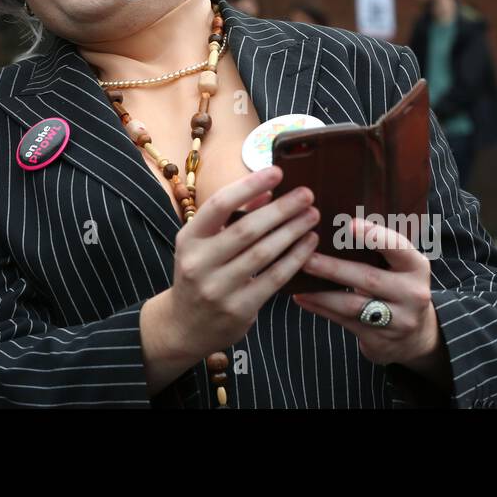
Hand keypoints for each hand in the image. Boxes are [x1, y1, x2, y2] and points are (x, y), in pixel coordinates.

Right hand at [150, 166, 320, 364]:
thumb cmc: (200, 273)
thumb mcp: (204, 243)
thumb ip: (232, 217)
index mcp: (189, 238)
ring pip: (263, 253)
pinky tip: (309, 244)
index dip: (249, 186)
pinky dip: (294, 258)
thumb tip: (266, 190)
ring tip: (312, 216)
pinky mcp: (238, 309)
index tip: (277, 171)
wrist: (185, 325)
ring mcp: (218, 288)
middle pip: (247, 229)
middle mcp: (199, 262)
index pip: (219, 205)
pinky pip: (274, 279)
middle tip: (307, 194)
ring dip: (292, 231)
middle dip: (281, 209)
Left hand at [292, 217, 448, 385]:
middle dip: (333, 268)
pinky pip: (344, 322)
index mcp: (416, 266)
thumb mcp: (401, 266)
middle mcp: (412, 293)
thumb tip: (336, 221)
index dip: (375, 236)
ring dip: (320, 292)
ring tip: (295, 278)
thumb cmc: (398, 285)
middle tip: (305, 257)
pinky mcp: (379, 340)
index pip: (398, 247)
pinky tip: (302, 297)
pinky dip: (320, 308)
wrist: (417, 335)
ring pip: (352, 305)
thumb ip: (379, 247)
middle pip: (368, 279)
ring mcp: (398, 320)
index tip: (350, 224)